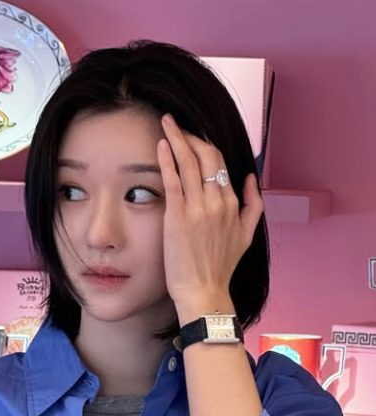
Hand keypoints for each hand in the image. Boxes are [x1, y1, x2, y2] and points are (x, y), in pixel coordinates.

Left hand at [157, 114, 263, 315]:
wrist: (204, 291)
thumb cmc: (220, 268)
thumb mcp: (246, 236)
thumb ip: (253, 204)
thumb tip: (251, 177)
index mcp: (233, 204)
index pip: (219, 163)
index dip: (204, 144)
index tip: (191, 137)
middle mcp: (218, 202)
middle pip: (206, 155)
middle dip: (191, 134)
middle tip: (175, 123)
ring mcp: (198, 209)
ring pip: (189, 163)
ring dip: (177, 138)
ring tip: (166, 123)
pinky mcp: (178, 218)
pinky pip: (174, 180)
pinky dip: (168, 159)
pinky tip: (161, 144)